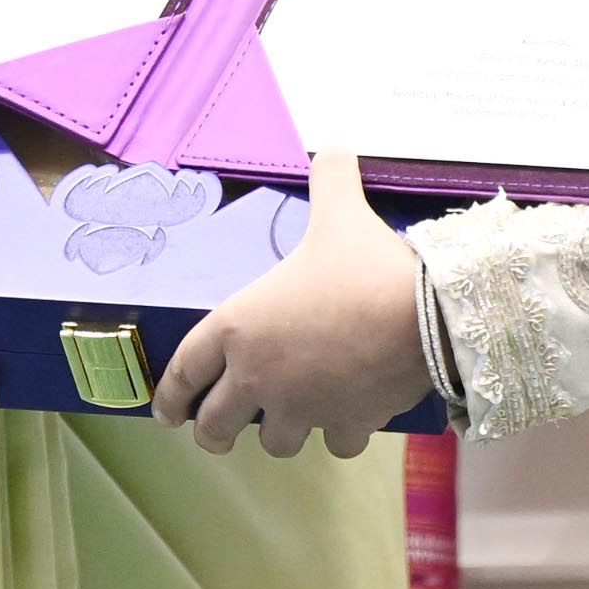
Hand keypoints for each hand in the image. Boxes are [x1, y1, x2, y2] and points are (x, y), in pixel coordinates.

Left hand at [151, 154, 433, 456]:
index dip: (170, 395)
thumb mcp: (339, 213)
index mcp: (237, 329)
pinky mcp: (345, 424)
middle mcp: (258, 377)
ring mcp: (301, 408)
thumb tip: (336, 146)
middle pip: (216, 424)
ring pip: (275, 443)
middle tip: (216, 434)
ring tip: (289, 423)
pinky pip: (335, 442)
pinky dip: (340, 434)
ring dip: (280, 433)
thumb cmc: (363, 264)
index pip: (185, 370)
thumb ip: (330, 178)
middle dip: (212, 432)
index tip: (165, 413)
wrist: (424, 314)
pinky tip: (348, 421)